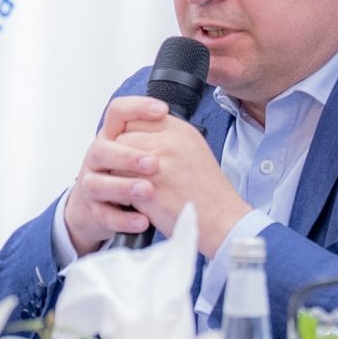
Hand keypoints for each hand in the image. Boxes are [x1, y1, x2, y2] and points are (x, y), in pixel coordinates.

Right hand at [63, 97, 175, 254]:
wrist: (102, 208)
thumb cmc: (127, 174)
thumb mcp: (139, 150)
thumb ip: (153, 135)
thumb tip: (174, 121)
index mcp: (112, 137)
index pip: (118, 112)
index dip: (138, 108)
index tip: (162, 112)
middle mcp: (97, 158)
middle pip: (102, 150)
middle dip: (128, 156)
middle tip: (153, 163)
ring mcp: (93, 184)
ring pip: (98, 184)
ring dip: (124, 187)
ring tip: (148, 191)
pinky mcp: (95, 211)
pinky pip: (105, 215)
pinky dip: (124, 220)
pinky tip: (143, 221)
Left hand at [113, 111, 250, 255]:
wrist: (221, 220)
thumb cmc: (207, 193)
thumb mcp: (192, 151)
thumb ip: (166, 138)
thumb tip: (137, 136)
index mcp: (180, 130)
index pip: (136, 118)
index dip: (131, 137)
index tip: (134, 152)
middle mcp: (169, 141)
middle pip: (123, 137)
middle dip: (122, 157)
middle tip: (136, 174)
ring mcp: (158, 162)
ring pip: (116, 160)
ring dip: (120, 175)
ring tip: (138, 188)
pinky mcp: (148, 185)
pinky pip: (118, 182)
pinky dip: (123, 193)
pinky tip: (140, 201)